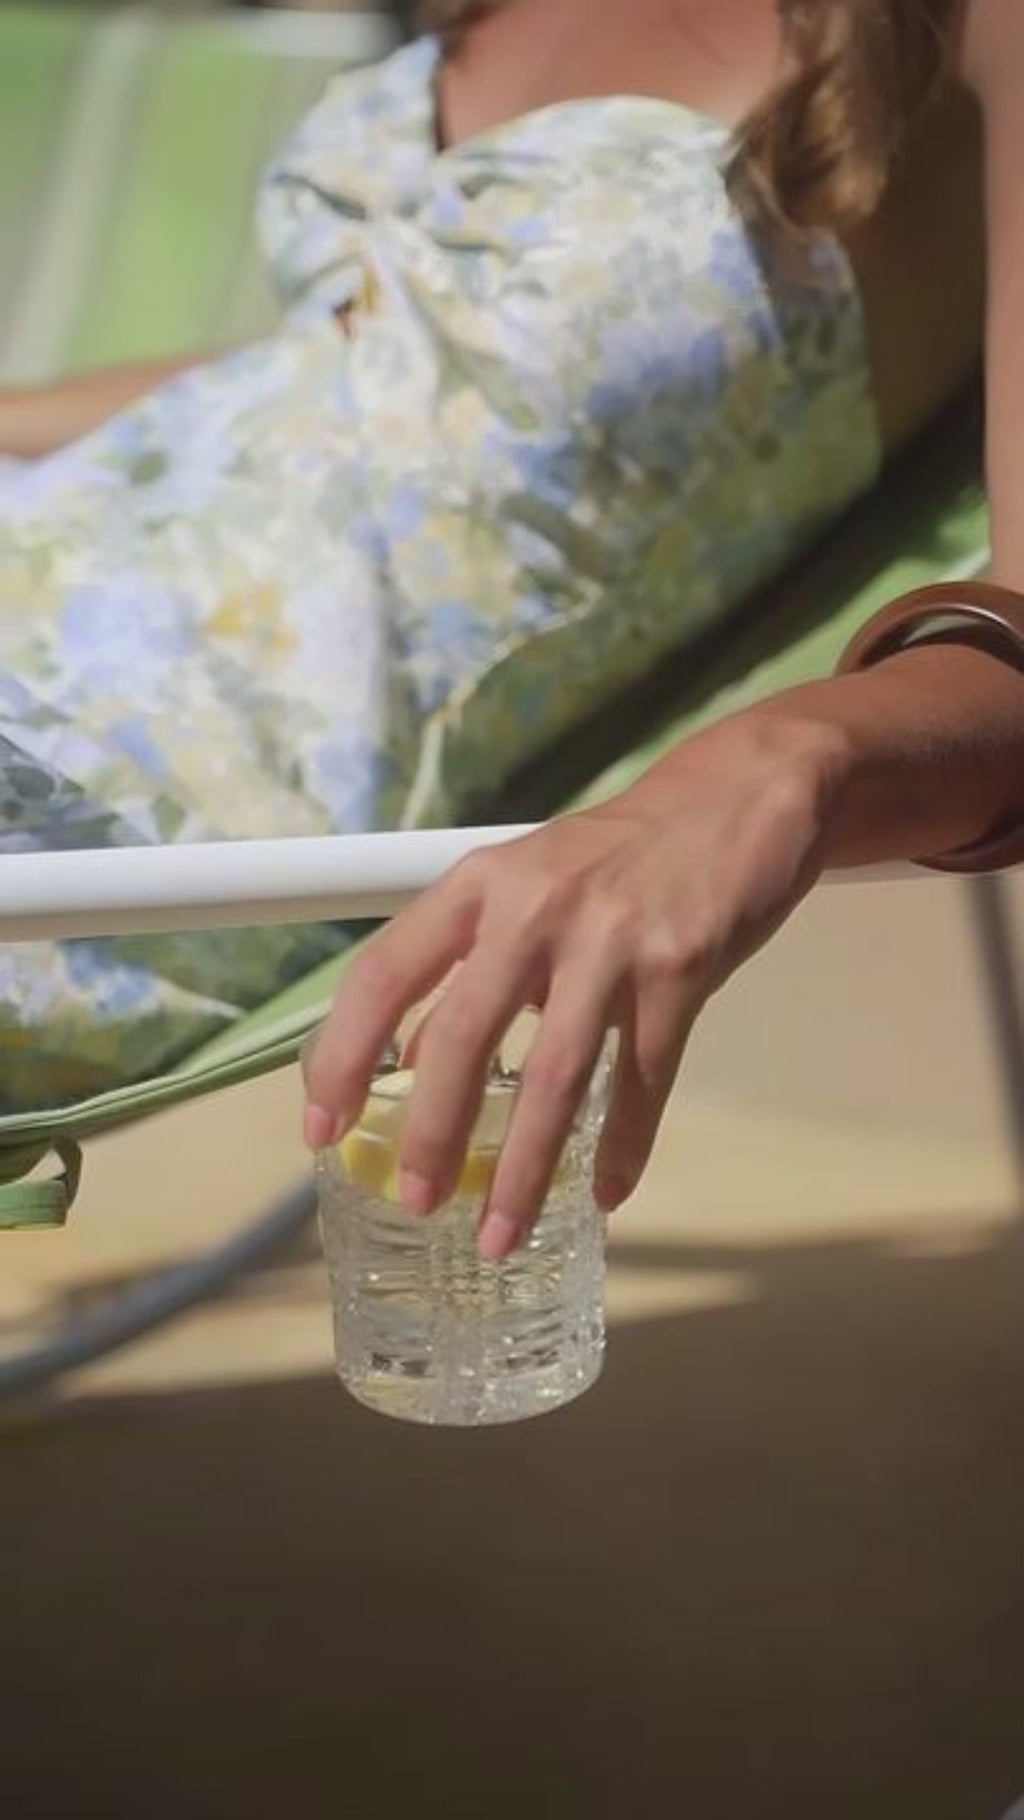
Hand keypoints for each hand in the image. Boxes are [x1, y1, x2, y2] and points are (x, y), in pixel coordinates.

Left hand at [303, 709, 843, 1255]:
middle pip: (465, 1038)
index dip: (341, 1053)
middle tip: (416, 1198)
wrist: (739, 796)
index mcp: (479, 885)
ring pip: (557, 1075)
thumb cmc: (617, 851)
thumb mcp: (526, 887)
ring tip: (500, 1232)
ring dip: (526, 1167)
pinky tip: (608, 1194)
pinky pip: (644, 1077)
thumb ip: (469, 965)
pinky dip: (625, 1145)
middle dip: (433, 1133)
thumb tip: (414, 1060)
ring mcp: (612, 939)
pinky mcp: (681, 967)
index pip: (384, 974)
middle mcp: (535, 908)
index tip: (320, 1125)